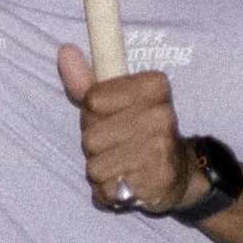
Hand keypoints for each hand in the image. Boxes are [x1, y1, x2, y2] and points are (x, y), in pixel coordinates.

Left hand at [57, 45, 200, 212]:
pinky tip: (126, 183)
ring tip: (121, 164)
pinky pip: (106, 190)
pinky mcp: (158, 182)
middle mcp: (162, 114)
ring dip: (100, 170)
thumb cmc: (137, 129)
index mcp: (153, 86)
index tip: (111, 116)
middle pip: (91, 137)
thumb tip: (64, 51)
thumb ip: (85, 80)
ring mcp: (161, 149)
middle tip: (116, 144)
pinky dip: (108, 191)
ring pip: (95, 166)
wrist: (178, 171)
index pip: (93, 100)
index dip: (92, 113)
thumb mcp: (114, 99)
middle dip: (95, 145)